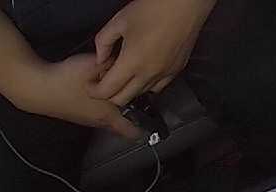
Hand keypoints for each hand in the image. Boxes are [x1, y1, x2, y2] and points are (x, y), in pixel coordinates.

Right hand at [14, 54, 141, 138]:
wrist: (36, 88)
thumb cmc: (67, 80)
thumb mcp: (93, 67)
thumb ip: (113, 65)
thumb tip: (128, 61)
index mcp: (109, 115)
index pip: (135, 130)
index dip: (147, 125)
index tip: (155, 115)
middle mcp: (101, 122)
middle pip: (125, 124)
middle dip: (134, 114)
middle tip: (142, 98)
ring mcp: (87, 120)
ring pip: (111, 118)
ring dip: (119, 109)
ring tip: (124, 91)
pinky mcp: (77, 114)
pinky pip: (98, 113)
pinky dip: (104, 105)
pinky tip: (101, 90)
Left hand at [89, 0, 215, 106]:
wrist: (183, 6)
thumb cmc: (154, 9)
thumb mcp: (118, 21)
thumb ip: (104, 42)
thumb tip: (100, 57)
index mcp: (132, 62)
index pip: (108, 89)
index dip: (95, 91)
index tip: (91, 86)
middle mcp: (149, 73)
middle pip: (124, 98)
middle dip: (110, 95)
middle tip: (104, 83)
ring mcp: (165, 74)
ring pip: (141, 94)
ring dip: (128, 89)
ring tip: (123, 75)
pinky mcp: (176, 70)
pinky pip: (158, 87)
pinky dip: (146, 85)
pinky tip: (142, 73)